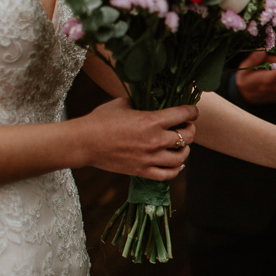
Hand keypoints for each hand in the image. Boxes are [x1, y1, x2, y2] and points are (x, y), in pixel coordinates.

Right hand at [77, 98, 197, 180]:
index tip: (193, 112)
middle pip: (187, 137)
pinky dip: (176, 169)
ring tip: (181, 146)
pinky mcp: (142, 171)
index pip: (183, 114)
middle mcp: (154, 140)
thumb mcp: (122, 103)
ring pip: (181, 157)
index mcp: (151, 120)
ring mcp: (149, 158)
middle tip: (186, 127)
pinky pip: (168, 175)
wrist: (83, 143)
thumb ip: (141, 103)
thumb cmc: (99, 120)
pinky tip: (176, 164)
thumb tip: (151, 100)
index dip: (192, 112)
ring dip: (185, 150)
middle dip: (190, 130)